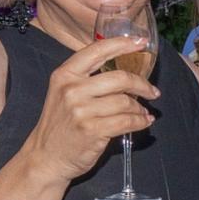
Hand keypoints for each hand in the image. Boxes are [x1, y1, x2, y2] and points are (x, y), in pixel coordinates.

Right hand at [21, 36, 158, 183]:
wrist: (45, 157)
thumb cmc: (60, 124)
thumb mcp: (64, 93)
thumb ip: (88, 78)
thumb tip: (126, 71)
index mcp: (65, 74)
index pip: (98, 50)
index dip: (122, 44)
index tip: (140, 42)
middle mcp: (72, 89)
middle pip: (120, 78)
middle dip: (142, 85)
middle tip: (152, 91)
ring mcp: (81, 110)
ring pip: (126, 102)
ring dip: (140, 108)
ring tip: (143, 112)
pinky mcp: (92, 130)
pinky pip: (126, 122)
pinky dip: (140, 121)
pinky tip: (143, 121)